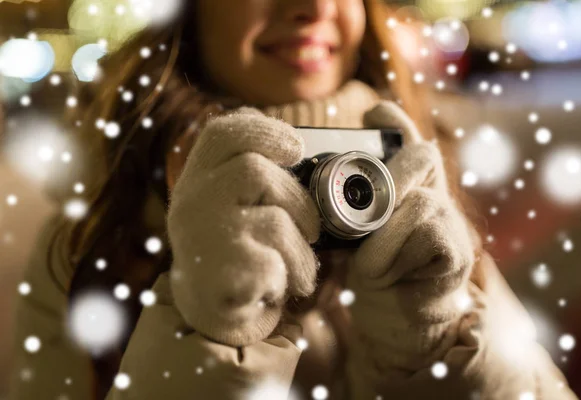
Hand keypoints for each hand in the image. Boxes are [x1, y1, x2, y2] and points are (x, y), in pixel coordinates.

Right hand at [166, 107, 320, 346]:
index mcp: (198, 179)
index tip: (297, 146)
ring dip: (301, 245)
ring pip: (276, 220)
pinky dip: (292, 273)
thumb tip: (300, 147)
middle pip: (254, 171)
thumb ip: (254, 174)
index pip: (222, 134)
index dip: (264, 130)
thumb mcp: (233, 204)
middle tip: (312, 226)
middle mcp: (193, 202)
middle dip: (297, 199)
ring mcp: (204, 238)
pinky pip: (277, 261)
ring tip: (301, 266)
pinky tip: (279, 285)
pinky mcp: (223, 274)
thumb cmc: (236, 250)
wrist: (212, 313)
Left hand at [346, 101, 475, 368]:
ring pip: (419, 200)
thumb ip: (346, 208)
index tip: (373, 113)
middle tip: (361, 202)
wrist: (400, 324)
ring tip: (363, 257)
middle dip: (387, 174)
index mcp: (407, 189)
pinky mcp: (457, 252)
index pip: (406, 143)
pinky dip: (392, 252)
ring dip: (382, 229)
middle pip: (421, 158)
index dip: (394, 124)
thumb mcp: (352, 235)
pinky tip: (379, 272)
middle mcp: (433, 196)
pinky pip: (426, 232)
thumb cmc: (374, 274)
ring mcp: (449, 222)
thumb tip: (306, 185)